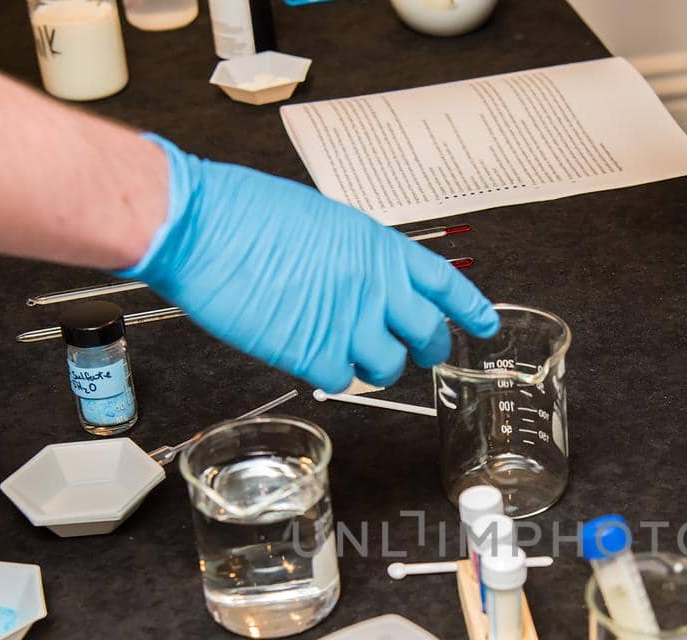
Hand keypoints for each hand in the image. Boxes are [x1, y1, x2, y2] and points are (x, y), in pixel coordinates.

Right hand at [121, 135, 498, 391]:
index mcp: (379, 246)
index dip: (468, 307)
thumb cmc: (244, 212)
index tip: (485, 324)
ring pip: (388, 367)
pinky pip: (342, 379)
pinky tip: (311, 356)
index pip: (444, 283)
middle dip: (427, 348)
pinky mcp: (313, 352)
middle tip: (417, 354)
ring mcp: (347, 321)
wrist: (201, 226)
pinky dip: (330, 375)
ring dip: (373, 366)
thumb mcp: (321, 220)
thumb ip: (356, 255)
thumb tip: (364, 280)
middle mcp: (374, 286)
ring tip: (348, 351)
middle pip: (426, 333)